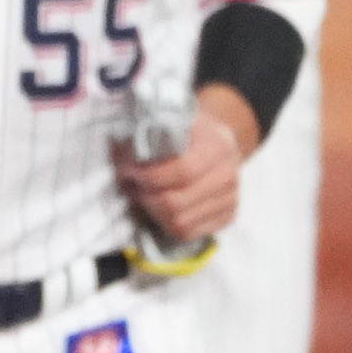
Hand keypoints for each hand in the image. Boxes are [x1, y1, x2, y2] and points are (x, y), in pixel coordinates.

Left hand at [117, 92, 251, 246]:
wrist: (218, 142)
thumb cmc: (189, 131)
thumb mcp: (174, 119)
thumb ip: (152, 132)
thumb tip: (121, 152)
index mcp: (218, 146)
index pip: (183, 171)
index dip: (150, 176)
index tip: (128, 171)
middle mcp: (228, 176)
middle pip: (177, 203)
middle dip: (145, 196)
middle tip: (131, 186)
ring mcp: (230, 200)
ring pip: (179, 223)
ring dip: (153, 212)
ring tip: (142, 196)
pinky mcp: (227, 217)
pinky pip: (188, 233)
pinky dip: (165, 224)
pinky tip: (157, 208)